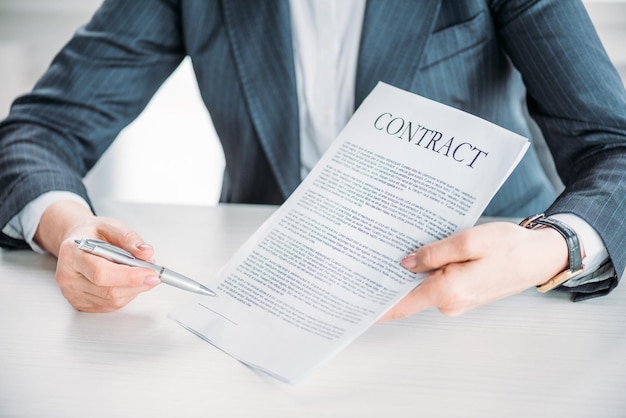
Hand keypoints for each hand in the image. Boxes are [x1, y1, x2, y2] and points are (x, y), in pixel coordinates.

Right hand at [34, 200, 159, 311]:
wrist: (77, 241)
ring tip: (141, 273)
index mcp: (72, 253)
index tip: (152, 273)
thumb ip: (129, 238)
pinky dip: (126, 295)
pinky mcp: (80, 303)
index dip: (130, 276)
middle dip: (138, 283)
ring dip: (134, 289)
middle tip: (154, 273)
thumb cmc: (92, 234)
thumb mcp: (111, 225)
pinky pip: (110, 306)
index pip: (101, 273)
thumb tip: (145, 253)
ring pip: (113, 301)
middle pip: (109, 291)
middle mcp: (68, 276)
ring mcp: (72, 292)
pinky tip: (128, 282)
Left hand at [381, 221, 573, 319]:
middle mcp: (450, 303)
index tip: (355, 299)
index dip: (377, 305)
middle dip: (389, 279)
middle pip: (409, 294)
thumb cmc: (509, 247)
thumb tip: (405, 263)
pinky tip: (423, 252)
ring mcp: (457, 301)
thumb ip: (434, 253)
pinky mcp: (463, 294)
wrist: (539, 257)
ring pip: (423, 287)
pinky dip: (428, 270)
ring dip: (410, 271)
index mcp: (448, 292)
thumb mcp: (469, 241)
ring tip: (393, 245)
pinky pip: (437, 284)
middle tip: (368, 255)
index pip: (402, 306)